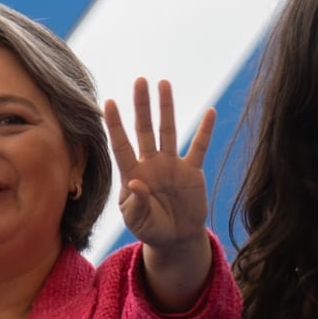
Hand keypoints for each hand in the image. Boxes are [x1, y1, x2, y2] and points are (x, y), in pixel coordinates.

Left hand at [104, 78, 214, 311]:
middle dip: (141, 105)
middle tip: (139, 80)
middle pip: (144, 129)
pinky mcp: (192, 172)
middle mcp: (150, 163)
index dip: (115, 125)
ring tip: (164, 83)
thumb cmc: (149, 228)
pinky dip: (204, 131)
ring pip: (168, 130)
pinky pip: (198, 147)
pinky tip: (209, 112)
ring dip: (166, 108)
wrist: (175, 238)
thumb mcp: (137, 221)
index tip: (108, 103)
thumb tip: (136, 183)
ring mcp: (171, 165)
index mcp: (132, 173)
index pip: (121, 144)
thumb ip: (135, 203)